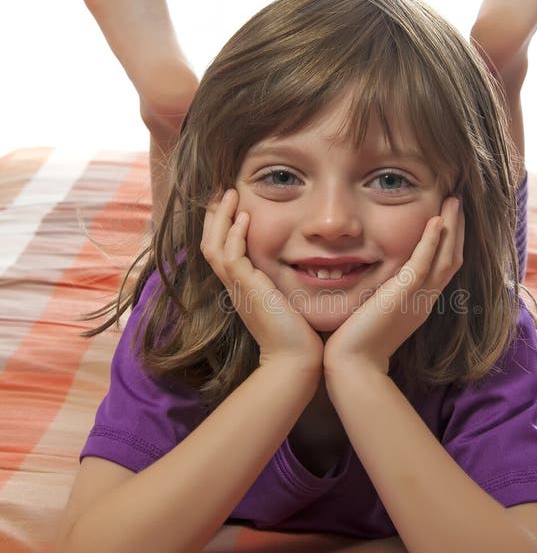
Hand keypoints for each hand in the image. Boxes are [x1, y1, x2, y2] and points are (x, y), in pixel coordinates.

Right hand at [200, 189, 323, 370]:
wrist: (295, 362)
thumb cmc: (300, 336)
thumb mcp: (290, 301)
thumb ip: (288, 282)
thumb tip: (310, 264)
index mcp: (242, 287)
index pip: (222, 249)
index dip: (223, 226)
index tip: (233, 203)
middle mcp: (235, 286)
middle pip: (209, 243)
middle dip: (214, 215)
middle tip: (223, 190)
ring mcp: (238, 289)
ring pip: (213, 246)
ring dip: (220, 218)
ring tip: (229, 194)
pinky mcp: (247, 291)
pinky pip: (231, 257)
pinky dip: (235, 236)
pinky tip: (245, 218)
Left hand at [323, 196, 463, 375]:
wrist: (354, 365)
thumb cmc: (357, 344)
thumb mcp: (377, 314)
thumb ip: (383, 297)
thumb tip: (378, 285)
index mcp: (420, 303)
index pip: (443, 267)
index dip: (449, 242)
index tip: (448, 219)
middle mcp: (425, 300)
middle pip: (452, 258)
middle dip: (457, 229)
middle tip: (457, 201)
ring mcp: (418, 298)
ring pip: (445, 257)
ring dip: (451, 228)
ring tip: (453, 201)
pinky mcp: (403, 295)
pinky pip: (423, 263)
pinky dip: (432, 242)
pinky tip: (436, 221)